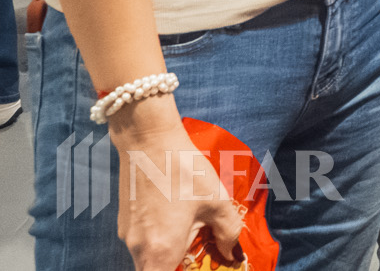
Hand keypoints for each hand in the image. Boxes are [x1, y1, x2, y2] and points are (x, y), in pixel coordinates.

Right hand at [112, 103, 243, 270]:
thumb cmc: (184, 171)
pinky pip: (143, 244)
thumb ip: (227, 233)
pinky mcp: (125, 223)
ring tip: (193, 232)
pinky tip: (177, 218)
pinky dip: (160, 241)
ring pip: (148, 260)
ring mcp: (127, 237)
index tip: (201, 265)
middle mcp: (137, 250)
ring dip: (169, 254)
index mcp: (160, 251)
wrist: (147, 141)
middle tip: (202, 250)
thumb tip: (233, 254)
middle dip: (178, 267)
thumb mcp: (216, 202)